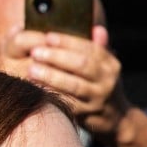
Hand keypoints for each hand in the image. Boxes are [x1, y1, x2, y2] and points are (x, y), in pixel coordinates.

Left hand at [28, 26, 130, 141]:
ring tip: (31, 69)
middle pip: (82, 65)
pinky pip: (67, 103)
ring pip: (74, 86)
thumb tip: (96, 28)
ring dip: (51, 77)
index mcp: (110, 64)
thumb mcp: (104, 66)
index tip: (48, 36)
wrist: (115, 118)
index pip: (91, 48)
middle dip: (57, 57)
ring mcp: (99, 99)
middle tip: (35, 52)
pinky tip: (36, 88)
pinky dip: (51, 94)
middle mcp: (108, 81)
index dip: (69, 42)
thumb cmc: (100, 85)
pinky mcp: (87, 114)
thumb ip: (97, 47)